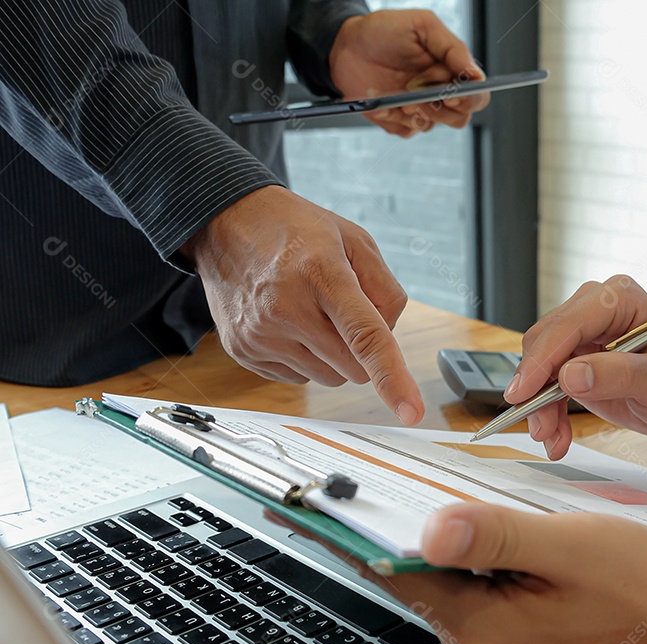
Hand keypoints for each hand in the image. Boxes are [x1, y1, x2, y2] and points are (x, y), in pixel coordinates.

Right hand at [182, 185, 423, 424]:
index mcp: (321, 274)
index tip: (412, 411)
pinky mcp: (243, 351)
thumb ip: (387, 291)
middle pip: (353, 368)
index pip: (364, 336)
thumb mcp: (356, 240)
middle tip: (343, 311)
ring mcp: (260, 334)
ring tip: (311, 310)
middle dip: (362, 351)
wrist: (228, 223)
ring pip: (327, 378)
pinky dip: (305, 357)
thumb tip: (389, 339)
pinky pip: (298, 378)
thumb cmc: (297, 230)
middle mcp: (286, 308)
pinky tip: (290, 323)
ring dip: (332, 355)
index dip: (392, 377)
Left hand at [271, 503, 646, 643]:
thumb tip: (429, 531)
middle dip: (405, 524)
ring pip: (448, 578)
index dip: (361, 526)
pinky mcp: (515, 638)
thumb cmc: (644, 587)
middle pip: (418, 575)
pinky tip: (491, 525)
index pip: (396, 572)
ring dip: (444, 537)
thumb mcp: (570, 547)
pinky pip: (474, 588)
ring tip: (444, 490)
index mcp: (480, 629)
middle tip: (374, 472)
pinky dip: (472, 554)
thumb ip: (496, 536)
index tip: (320, 495)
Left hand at [329, 10, 489, 136]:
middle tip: (415, 94)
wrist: (347, 46)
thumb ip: (452, 48)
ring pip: (432, 125)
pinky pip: (407, 131)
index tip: (451, 94)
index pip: (477, 94)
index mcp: (452, 70)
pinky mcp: (401, 121)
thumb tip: (476, 75)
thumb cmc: (384, 31)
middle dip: (438, 107)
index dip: (469, 99)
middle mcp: (441, 92)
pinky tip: (380, 101)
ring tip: (394, 94)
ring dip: (412, 111)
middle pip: (460, 117)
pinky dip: (392, 116)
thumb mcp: (422, 26)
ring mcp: (421, 109)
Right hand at [508, 275, 646, 458]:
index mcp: (619, 298)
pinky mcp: (574, 359)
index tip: (523, 394)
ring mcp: (582, 334)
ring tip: (553, 439)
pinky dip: (547, 412)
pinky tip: (558, 436)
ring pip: (539, 367)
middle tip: (540, 427)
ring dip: (540, 407)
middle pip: (545, 344)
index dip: (541, 359)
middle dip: (537, 389)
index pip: (568, 324)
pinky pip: (546, 384)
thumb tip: (571, 375)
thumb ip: (619, 375)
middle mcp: (595, 309)